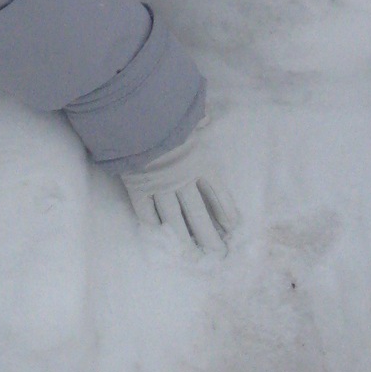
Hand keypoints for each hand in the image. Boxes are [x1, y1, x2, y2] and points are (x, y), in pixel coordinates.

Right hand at [120, 121, 238, 255]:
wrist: (137, 117)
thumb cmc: (165, 114)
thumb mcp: (189, 115)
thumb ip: (199, 120)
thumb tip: (207, 116)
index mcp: (201, 163)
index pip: (219, 194)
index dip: (227, 212)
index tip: (234, 227)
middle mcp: (183, 181)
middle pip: (199, 215)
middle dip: (210, 237)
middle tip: (218, 255)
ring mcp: (160, 188)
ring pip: (175, 222)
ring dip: (185, 242)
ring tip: (192, 258)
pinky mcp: (138, 189)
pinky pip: (147, 214)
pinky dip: (154, 227)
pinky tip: (160, 239)